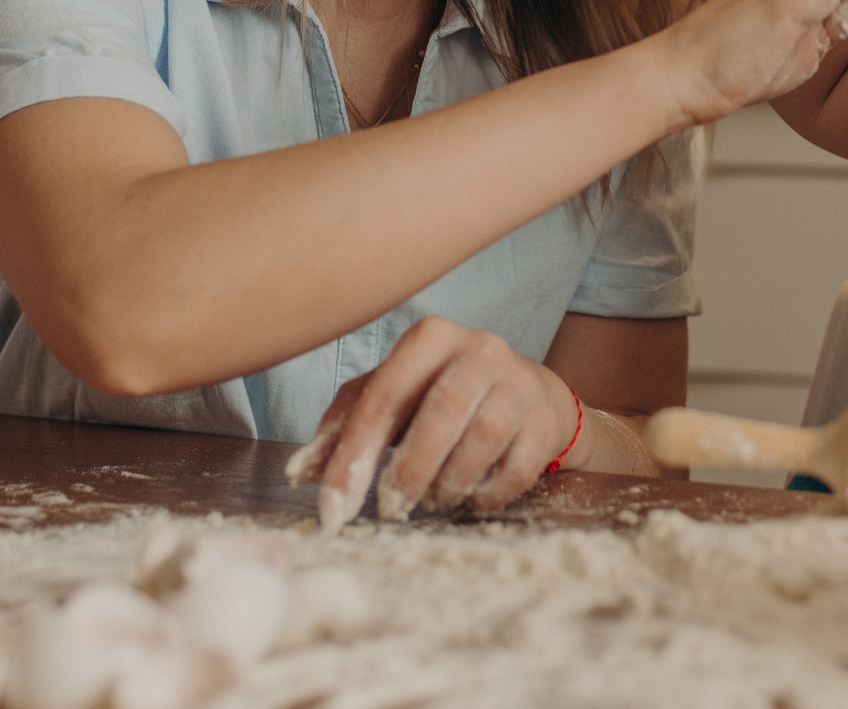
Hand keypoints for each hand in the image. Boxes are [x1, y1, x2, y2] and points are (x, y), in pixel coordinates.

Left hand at [291, 317, 576, 522]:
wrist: (528, 395)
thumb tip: (301, 470)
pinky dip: (486, 493)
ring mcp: (519, 383)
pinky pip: (517, 467)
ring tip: (433, 497)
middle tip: (391, 507)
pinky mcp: (546, 419)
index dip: (354, 455)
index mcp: (430, 337)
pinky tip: (471, 496)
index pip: (384, 395)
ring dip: (448, 481)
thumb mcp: (391, 398)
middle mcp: (479, 349)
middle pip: (443, 409)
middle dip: (409, 469)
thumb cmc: (441, 395)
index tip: (333, 509)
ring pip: (483, 437)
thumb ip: (345, 427)